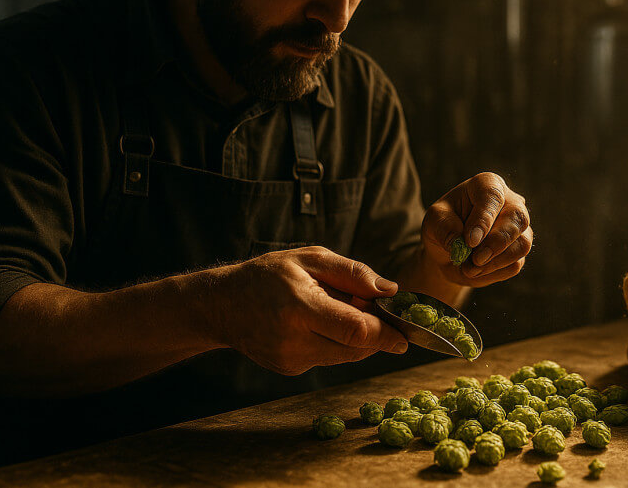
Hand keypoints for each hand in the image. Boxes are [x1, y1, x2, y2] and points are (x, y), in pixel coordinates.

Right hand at [209, 246, 408, 375]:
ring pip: (346, 356)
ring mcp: (291, 360)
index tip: (406, 334)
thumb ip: (353, 274)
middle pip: (356, 349)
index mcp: (300, 307)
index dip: (386, 334)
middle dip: (377, 334)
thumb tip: (391, 291)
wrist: (222, 305)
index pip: (356, 330)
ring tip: (341, 311)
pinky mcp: (290, 370)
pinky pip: (329, 358)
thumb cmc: (268, 275)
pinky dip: (337, 343)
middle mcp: (294, 340)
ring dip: (358, 338)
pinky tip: (322, 324)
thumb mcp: (310, 258)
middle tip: (381, 314)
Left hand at [421, 172, 532, 286]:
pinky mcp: (519, 250)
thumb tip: (459, 242)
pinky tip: (476, 270)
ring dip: (494, 262)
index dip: (484, 220)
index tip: (470, 241)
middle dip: (497, 243)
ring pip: (521, 245)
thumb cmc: (444, 226)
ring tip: (469, 267)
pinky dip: (493, 272)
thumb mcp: (434, 221)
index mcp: (487, 185)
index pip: (492, 197)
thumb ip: (444, 227)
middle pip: (518, 219)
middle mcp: (510, 202)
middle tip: (476, 259)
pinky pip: (515, 264)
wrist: (448, 251)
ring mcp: (519, 228)